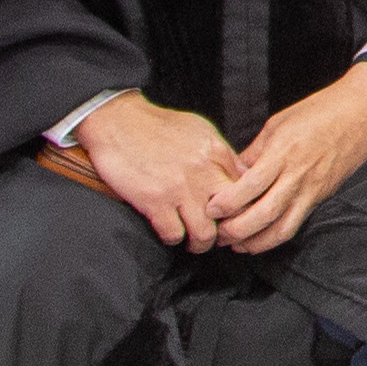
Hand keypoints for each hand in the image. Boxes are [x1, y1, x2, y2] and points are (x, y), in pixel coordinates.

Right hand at [68, 96, 240, 248]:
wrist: (118, 122)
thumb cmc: (159, 126)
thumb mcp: (201, 131)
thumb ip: (224, 155)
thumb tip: (243, 175)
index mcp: (218, 153)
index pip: (248, 190)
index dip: (246, 209)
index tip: (238, 217)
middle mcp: (204, 172)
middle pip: (233, 216)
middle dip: (229, 232)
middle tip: (221, 237)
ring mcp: (179, 188)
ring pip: (205, 233)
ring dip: (201, 243)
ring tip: (195, 242)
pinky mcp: (154, 200)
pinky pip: (174, 234)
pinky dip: (174, 239)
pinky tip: (171, 233)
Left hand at [214, 63, 366, 253]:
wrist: (364, 111)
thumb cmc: (322, 110)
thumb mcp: (278, 123)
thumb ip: (255, 151)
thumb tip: (235, 172)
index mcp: (283, 153)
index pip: (248, 188)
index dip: (225, 203)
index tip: (210, 208)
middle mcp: (297, 176)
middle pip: (261, 215)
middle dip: (235, 230)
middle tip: (218, 233)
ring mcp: (312, 189)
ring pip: (281, 228)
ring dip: (256, 242)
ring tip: (237, 245)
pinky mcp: (322, 196)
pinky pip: (297, 223)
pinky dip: (277, 236)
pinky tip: (262, 238)